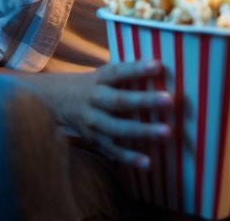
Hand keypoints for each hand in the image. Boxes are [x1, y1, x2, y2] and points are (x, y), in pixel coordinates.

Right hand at [45, 60, 172, 169]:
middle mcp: (94, 100)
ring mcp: (93, 123)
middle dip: (144, 101)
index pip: (119, 72)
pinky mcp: (95, 141)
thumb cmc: (95, 85)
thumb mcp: (104, 73)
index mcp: (99, 79)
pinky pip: (113, 150)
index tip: (157, 66)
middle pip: (119, 101)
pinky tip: (148, 163)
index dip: (137, 69)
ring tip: (166, 133)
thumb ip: (128, 73)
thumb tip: (164, 68)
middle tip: (169, 101)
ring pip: (117, 129)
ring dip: (142, 132)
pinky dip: (130, 158)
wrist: (59, 101)